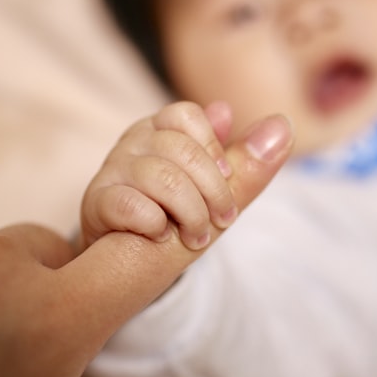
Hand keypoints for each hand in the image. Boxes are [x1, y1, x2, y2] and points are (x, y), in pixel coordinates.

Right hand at [80, 101, 277, 252]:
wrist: (126, 260)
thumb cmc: (174, 216)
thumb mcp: (214, 192)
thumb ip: (244, 162)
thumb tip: (281, 125)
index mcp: (161, 128)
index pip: (187, 116)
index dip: (214, 150)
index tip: (226, 179)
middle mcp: (134, 142)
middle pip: (181, 148)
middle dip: (213, 191)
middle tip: (222, 220)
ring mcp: (112, 170)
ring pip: (162, 177)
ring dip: (191, 214)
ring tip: (197, 237)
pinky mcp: (96, 202)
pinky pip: (131, 205)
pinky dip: (156, 225)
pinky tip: (161, 236)